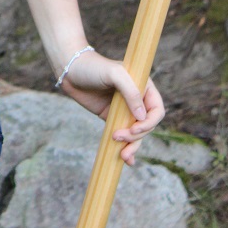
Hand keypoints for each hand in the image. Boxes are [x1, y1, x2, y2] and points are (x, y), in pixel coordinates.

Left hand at [58, 49, 165, 164]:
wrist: (71, 71)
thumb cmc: (94, 67)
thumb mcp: (114, 74)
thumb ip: (131, 91)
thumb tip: (142, 115)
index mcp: (144, 87)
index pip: (156, 110)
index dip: (149, 122)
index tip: (134, 128)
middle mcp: (137, 99)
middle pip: (147, 125)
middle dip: (136, 135)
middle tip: (117, 136)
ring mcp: (125, 110)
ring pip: (137, 134)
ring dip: (132, 146)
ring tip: (123, 155)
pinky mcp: (113, 118)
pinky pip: (125, 135)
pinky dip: (127, 147)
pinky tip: (126, 160)